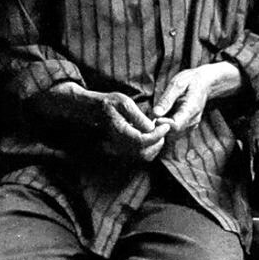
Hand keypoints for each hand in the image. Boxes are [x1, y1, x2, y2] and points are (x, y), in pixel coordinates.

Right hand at [40, 84, 168, 162]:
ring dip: (155, 146)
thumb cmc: (108, 103)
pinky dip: (150, 148)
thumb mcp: (123, 102)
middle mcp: (119, 144)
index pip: (143, 140)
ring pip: (144, 157)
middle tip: (163, 128)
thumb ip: (138, 116)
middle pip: (145, 153)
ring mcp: (120, 149)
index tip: (166, 125)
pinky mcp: (123, 150)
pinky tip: (151, 136)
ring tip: (158, 132)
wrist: (92, 109)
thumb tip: (152, 127)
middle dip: (158, 142)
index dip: (158, 135)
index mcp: (119, 131)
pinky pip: (140, 155)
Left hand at [151, 63, 238, 135]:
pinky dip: (167, 127)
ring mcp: (192, 124)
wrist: (205, 82)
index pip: (176, 126)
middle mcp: (193, 120)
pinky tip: (164, 116)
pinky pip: (175, 132)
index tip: (155, 117)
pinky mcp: (188, 126)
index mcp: (191, 109)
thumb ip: (167, 99)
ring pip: (173, 134)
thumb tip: (155, 113)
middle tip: (152, 116)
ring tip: (158, 114)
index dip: (163, 124)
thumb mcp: (177, 84)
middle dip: (161, 127)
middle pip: (173, 132)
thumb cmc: (190, 81)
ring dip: (163, 128)